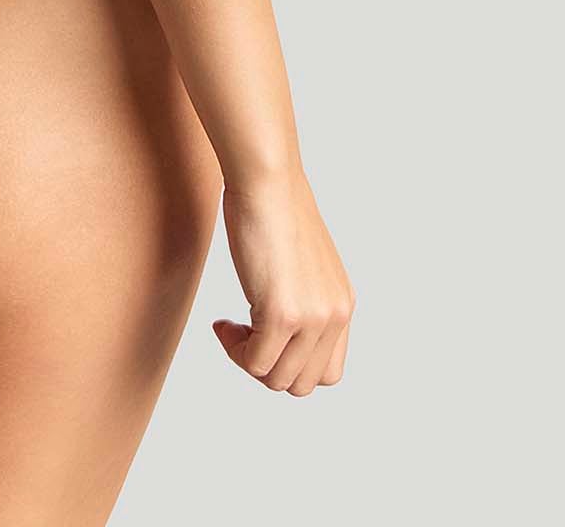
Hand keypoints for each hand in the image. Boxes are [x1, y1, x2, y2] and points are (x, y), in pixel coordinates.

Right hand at [211, 170, 354, 393]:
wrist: (267, 180)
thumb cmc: (275, 208)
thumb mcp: (304, 263)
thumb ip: (305, 298)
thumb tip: (282, 327)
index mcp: (342, 305)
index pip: (327, 372)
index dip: (290, 364)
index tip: (263, 337)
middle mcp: (334, 316)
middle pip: (303, 384)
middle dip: (268, 368)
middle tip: (242, 335)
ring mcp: (311, 318)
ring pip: (278, 381)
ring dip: (248, 361)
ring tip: (231, 327)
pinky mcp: (282, 314)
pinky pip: (256, 363)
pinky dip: (233, 350)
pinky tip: (222, 324)